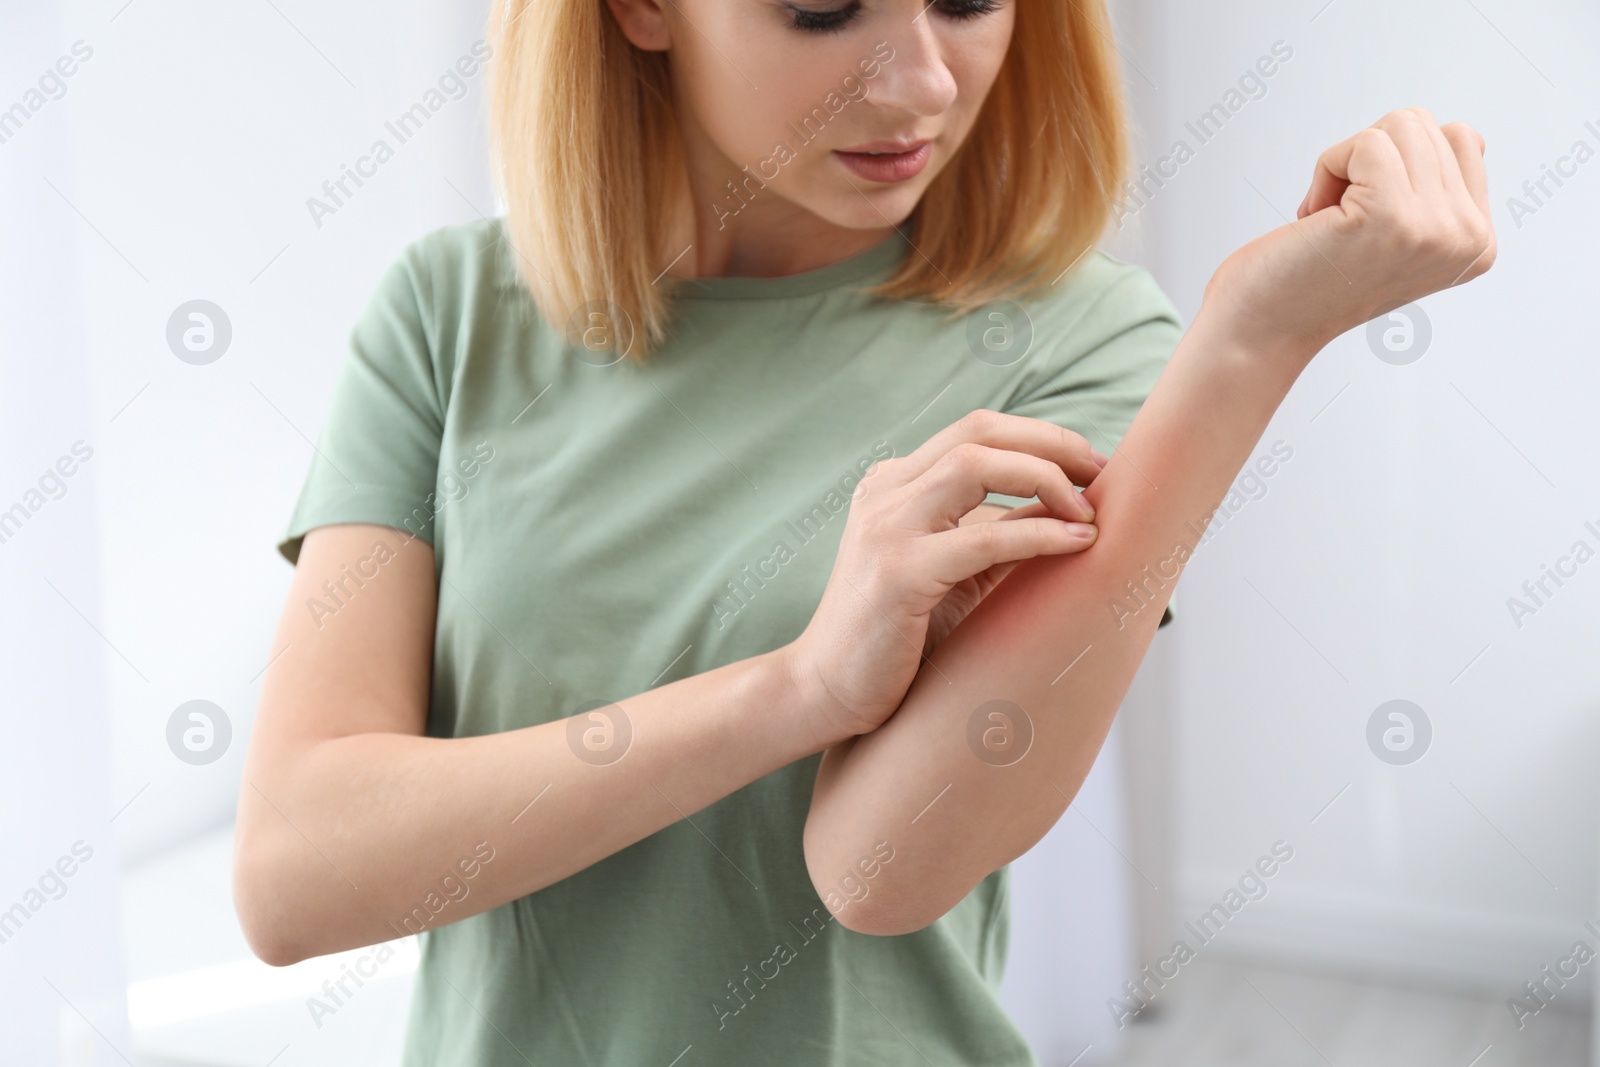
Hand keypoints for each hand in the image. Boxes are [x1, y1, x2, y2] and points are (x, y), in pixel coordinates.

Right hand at [783, 409, 1106, 743]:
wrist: (824, 691)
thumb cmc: (893, 637)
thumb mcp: (952, 570)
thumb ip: (995, 533)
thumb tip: (1067, 508)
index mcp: (892, 485)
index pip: (975, 431)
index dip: (1040, 437)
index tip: (1090, 466)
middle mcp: (884, 493)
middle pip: (978, 433)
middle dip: (1051, 444)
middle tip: (1102, 476)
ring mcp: (886, 529)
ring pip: (976, 465)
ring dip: (1046, 478)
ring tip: (1088, 511)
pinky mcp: (897, 574)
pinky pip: (983, 538)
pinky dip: (1040, 535)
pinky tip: (1077, 543)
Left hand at [1204, 108, 1495, 361]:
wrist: (1261, 329)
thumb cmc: (1309, 279)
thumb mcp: (1399, 231)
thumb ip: (1438, 187)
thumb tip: (1468, 136)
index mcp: (1477, 242)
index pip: (1462, 139)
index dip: (1394, 162)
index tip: (1366, 219)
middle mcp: (1468, 239)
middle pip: (1426, 126)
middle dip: (1367, 163)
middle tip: (1340, 224)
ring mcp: (1436, 228)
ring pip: (1400, 125)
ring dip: (1345, 165)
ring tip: (1330, 222)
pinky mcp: (1393, 216)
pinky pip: (1366, 142)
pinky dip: (1327, 168)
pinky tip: (1317, 219)